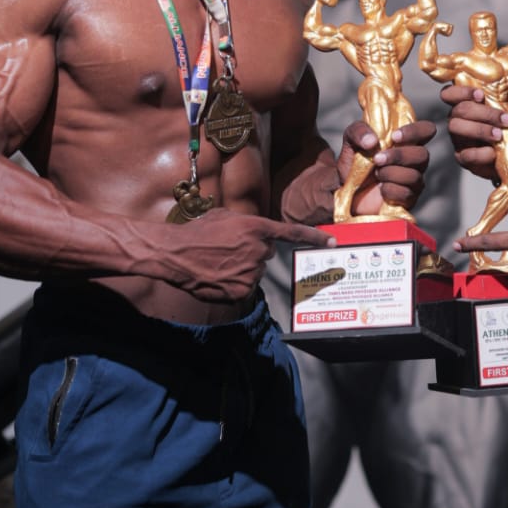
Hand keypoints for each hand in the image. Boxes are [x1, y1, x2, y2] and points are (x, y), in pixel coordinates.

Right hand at [174, 211, 329, 302]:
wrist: (176, 254)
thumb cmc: (197, 232)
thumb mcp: (224, 216)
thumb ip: (246, 223)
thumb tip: (254, 232)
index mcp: (255, 228)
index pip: (291, 233)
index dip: (313, 237)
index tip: (332, 241)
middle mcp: (258, 250)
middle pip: (266, 253)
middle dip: (253, 251)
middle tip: (229, 248)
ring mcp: (251, 272)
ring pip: (255, 271)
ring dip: (243, 267)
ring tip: (219, 261)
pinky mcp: (241, 290)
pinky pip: (245, 286)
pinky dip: (234, 283)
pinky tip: (218, 275)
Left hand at [340, 118, 434, 215]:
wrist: (345, 191)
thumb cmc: (354, 162)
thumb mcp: (351, 141)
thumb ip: (359, 131)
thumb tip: (372, 141)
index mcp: (406, 142)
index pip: (426, 130)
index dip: (416, 131)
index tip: (395, 136)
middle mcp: (414, 160)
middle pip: (423, 155)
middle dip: (399, 156)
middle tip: (377, 159)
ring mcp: (414, 181)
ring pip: (414, 176)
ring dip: (390, 173)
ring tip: (376, 174)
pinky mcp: (408, 199)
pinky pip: (406, 193)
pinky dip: (389, 190)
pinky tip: (381, 190)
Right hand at [441, 69, 507, 178]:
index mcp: (468, 101)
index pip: (450, 92)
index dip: (460, 92)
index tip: (481, 95)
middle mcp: (458, 118)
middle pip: (458, 110)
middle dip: (483, 114)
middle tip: (505, 120)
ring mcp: (459, 138)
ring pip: (456, 128)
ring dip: (480, 130)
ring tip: (500, 135)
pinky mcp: (464, 158)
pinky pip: (465, 155)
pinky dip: (480, 153)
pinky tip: (494, 152)